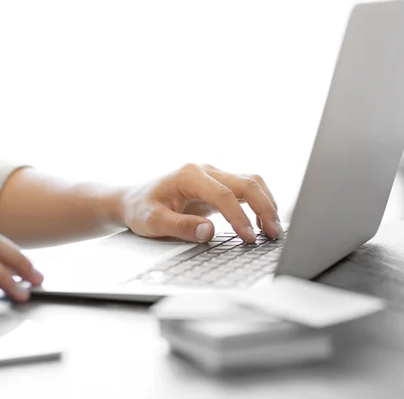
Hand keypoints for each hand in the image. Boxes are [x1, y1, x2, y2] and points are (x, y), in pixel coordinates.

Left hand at [121, 163, 283, 242]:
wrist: (134, 199)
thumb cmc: (141, 209)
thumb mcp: (152, 221)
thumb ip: (179, 226)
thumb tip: (208, 232)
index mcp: (189, 175)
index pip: (223, 194)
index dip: (239, 217)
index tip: (248, 238)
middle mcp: (205, 170)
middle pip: (246, 183)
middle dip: (264, 208)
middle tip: (274, 234)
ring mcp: (214, 175)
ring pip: (251, 183)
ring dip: (266, 204)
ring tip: (274, 230)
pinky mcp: (219, 185)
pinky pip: (246, 190)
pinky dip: (259, 204)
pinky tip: (263, 223)